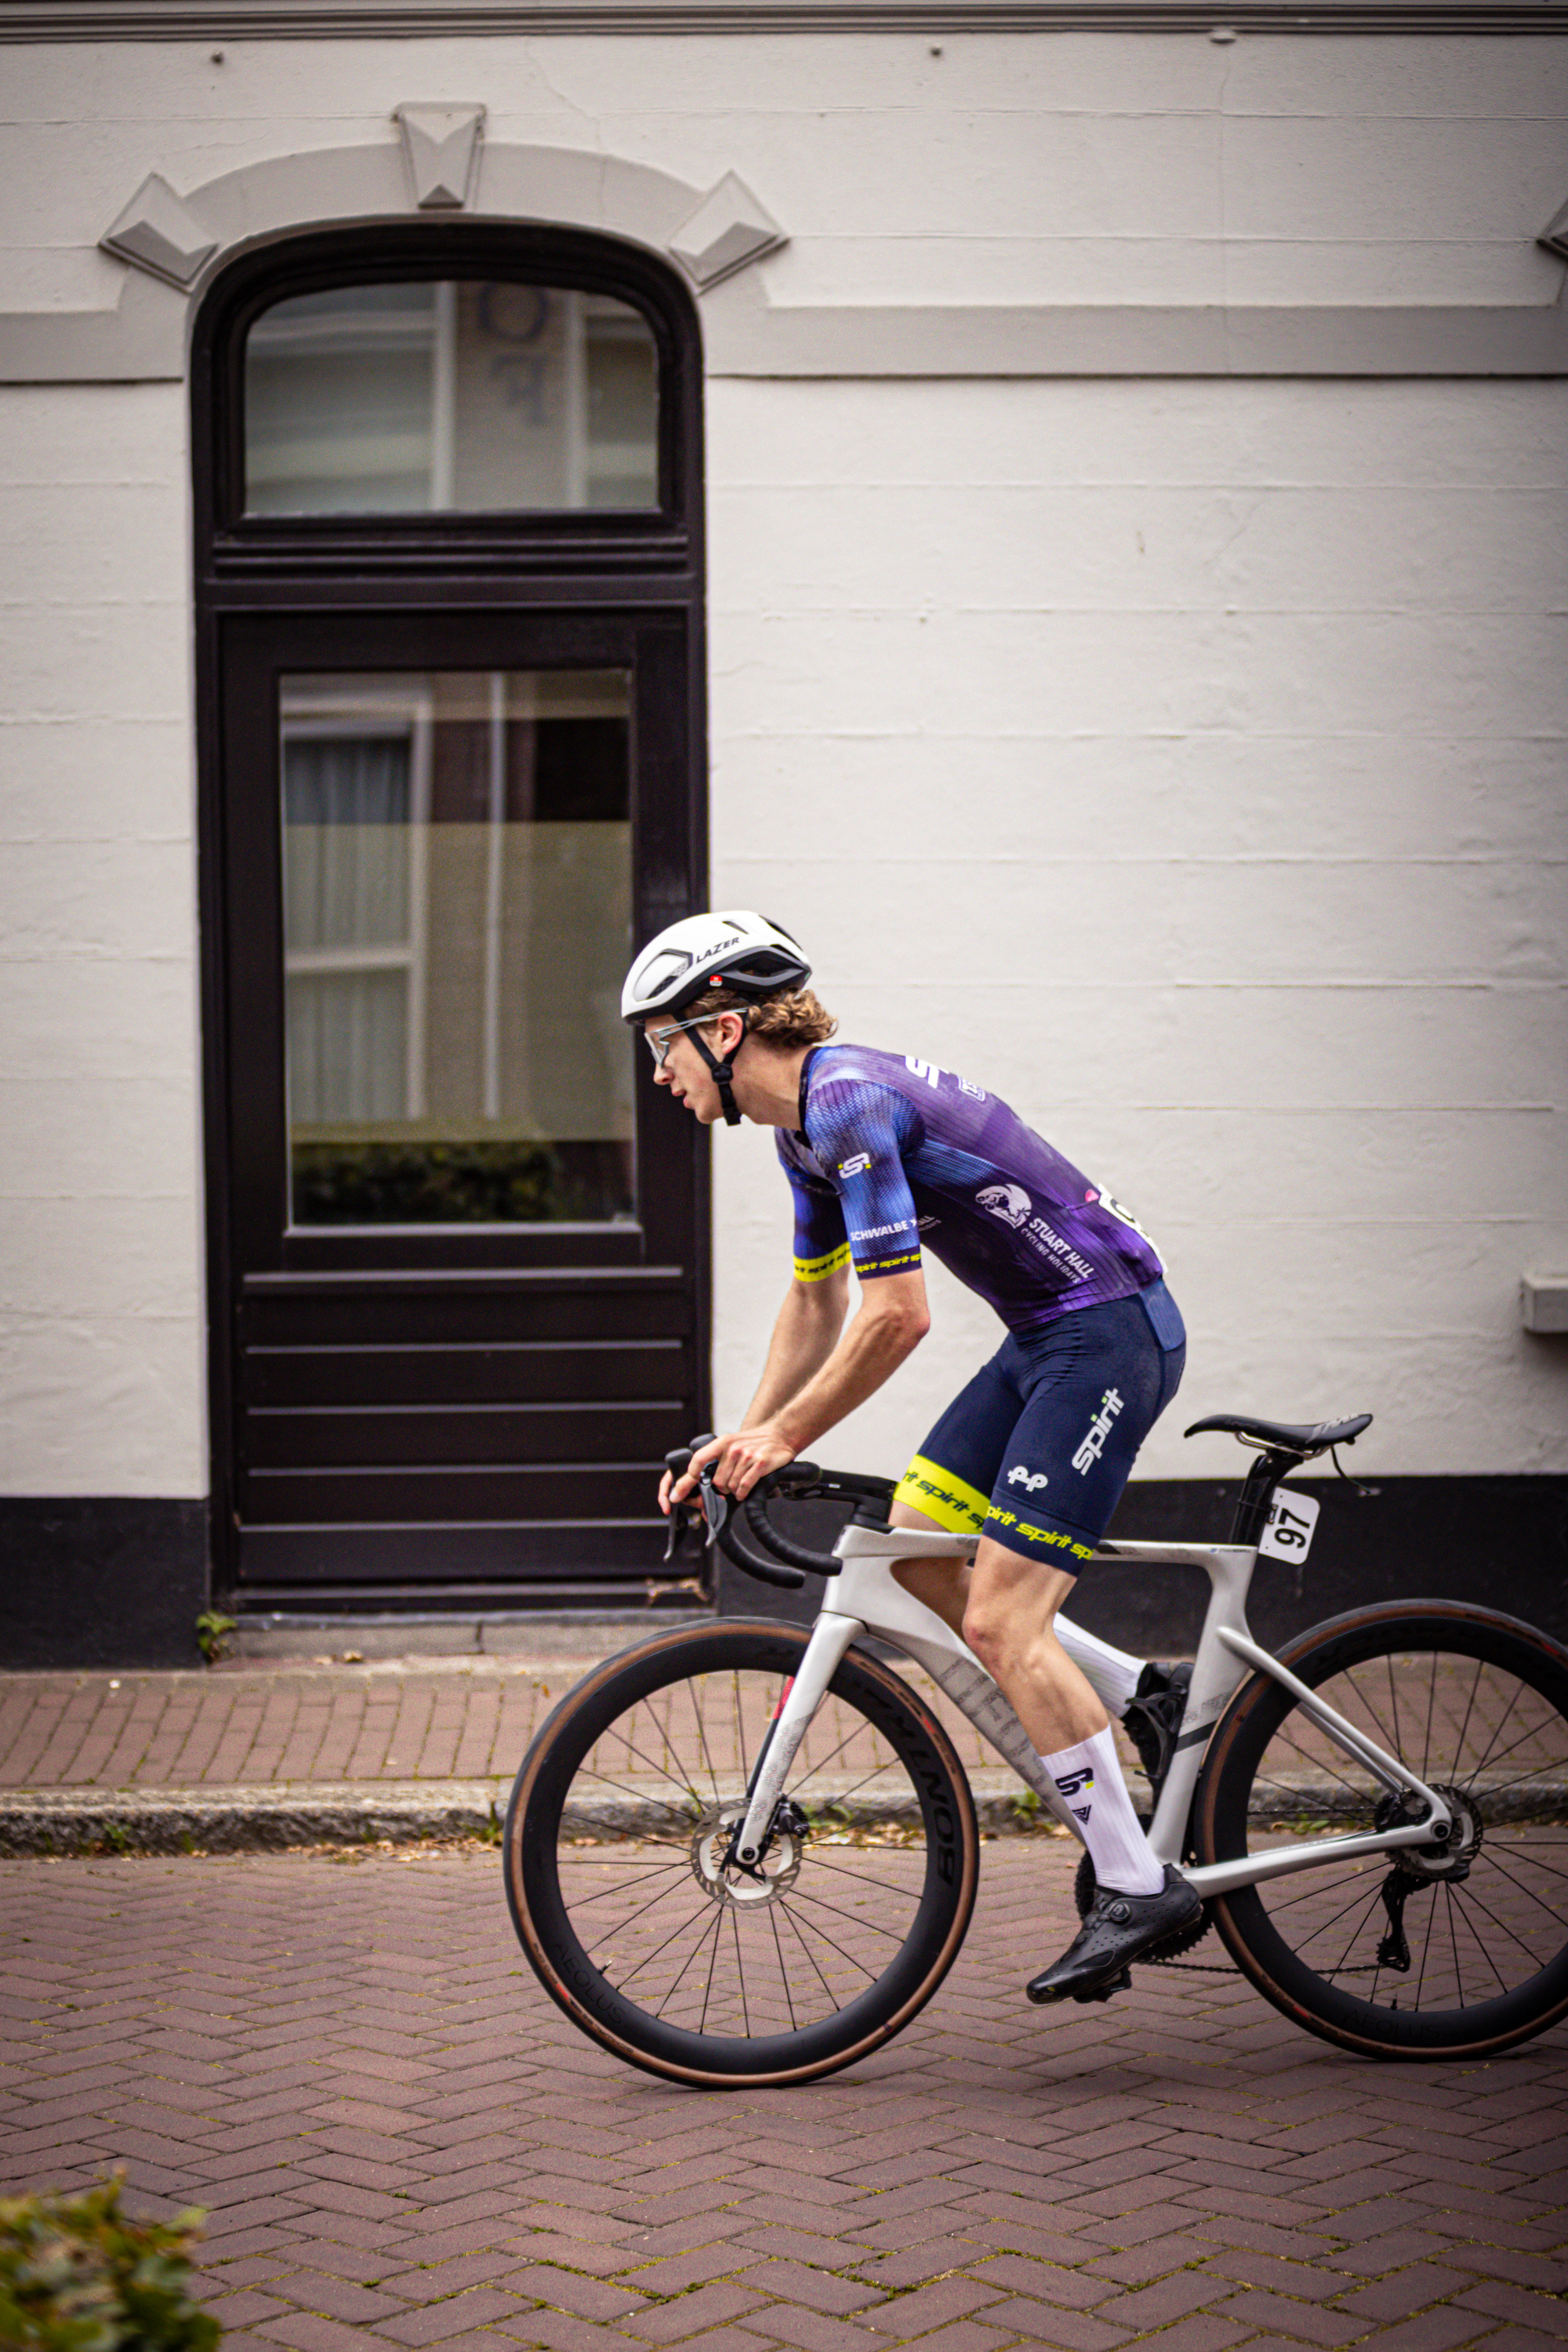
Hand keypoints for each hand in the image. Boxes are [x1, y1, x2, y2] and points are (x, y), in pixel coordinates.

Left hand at [669, 1424, 797, 1505]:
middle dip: (721, 1488)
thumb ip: (717, 1460)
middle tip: (730, 1482)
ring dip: (734, 1490)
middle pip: (716, 1481)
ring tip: (741, 1480)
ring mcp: (746, 1457)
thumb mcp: (732, 1443)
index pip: (698, 1460)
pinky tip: (746, 1489)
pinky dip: (743, 1493)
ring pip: (730, 1487)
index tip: (679, 1492)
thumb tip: (700, 1483)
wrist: (781, 1435)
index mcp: (722, 1442)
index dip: (688, 1479)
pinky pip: (744, 1487)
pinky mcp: (760, 1465)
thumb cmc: (754, 1442)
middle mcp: (733, 1449)